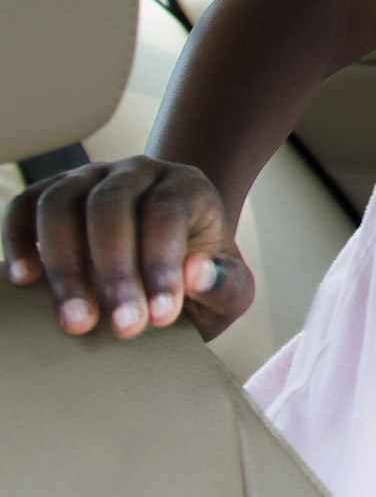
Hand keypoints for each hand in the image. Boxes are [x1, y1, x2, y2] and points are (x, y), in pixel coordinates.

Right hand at [4, 156, 252, 340]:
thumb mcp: (230, 289)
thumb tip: (196, 273)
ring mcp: (90, 177)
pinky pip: (24, 206)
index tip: (159, 317)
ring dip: (63, 264)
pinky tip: (24, 281)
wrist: (171, 257)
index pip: (167, 213)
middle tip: (119, 327)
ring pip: (61, 203)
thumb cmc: (200, 278)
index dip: (160, 264)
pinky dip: (18, 240)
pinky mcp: (52, 194)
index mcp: (188, 186)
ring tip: (74, 320)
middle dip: (112, 271)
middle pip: (110, 205)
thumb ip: (226, 284)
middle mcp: (138, 172)